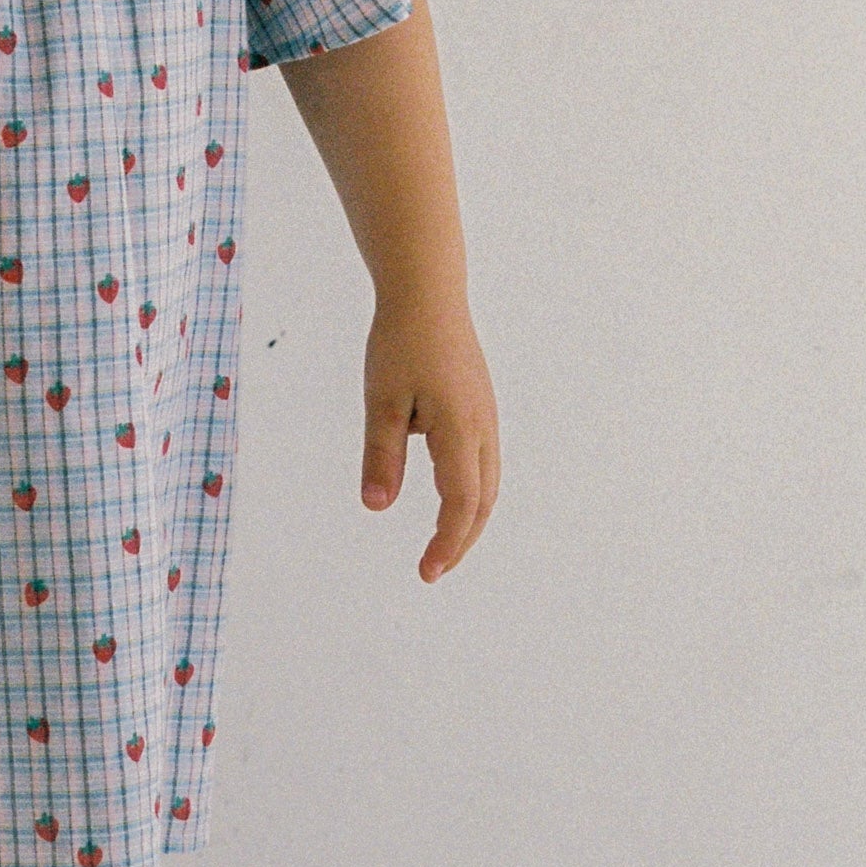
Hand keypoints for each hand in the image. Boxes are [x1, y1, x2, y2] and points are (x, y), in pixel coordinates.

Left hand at [359, 293, 498, 582]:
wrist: (427, 294)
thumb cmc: (399, 342)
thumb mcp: (381, 400)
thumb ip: (381, 456)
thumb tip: (377, 507)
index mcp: (460, 430)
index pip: (461, 503)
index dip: (446, 543)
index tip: (426, 572)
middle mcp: (482, 428)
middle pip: (482, 502)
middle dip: (460, 541)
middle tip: (432, 569)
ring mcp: (486, 417)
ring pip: (488, 483)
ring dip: (469, 519)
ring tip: (442, 545)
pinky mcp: (480, 407)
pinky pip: (484, 462)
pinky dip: (471, 492)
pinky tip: (450, 497)